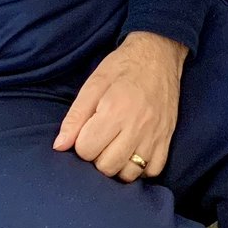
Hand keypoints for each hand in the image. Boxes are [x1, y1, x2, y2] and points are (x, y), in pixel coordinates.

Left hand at [52, 31, 187, 181]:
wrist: (160, 54)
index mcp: (115, 109)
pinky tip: (134, 152)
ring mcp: (155, 134)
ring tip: (116, 147)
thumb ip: (76, 115)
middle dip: (97, 157)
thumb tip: (60, 146)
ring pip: (129, 174)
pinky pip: (153, 170)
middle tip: (101, 139)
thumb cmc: (123, 66)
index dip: (82, 142)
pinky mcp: (167, 138)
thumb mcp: (95, 82)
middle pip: (106, 166)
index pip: (86, 149)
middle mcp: (137, 125)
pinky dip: (141, 168)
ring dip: (118, 165)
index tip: (88, 130)